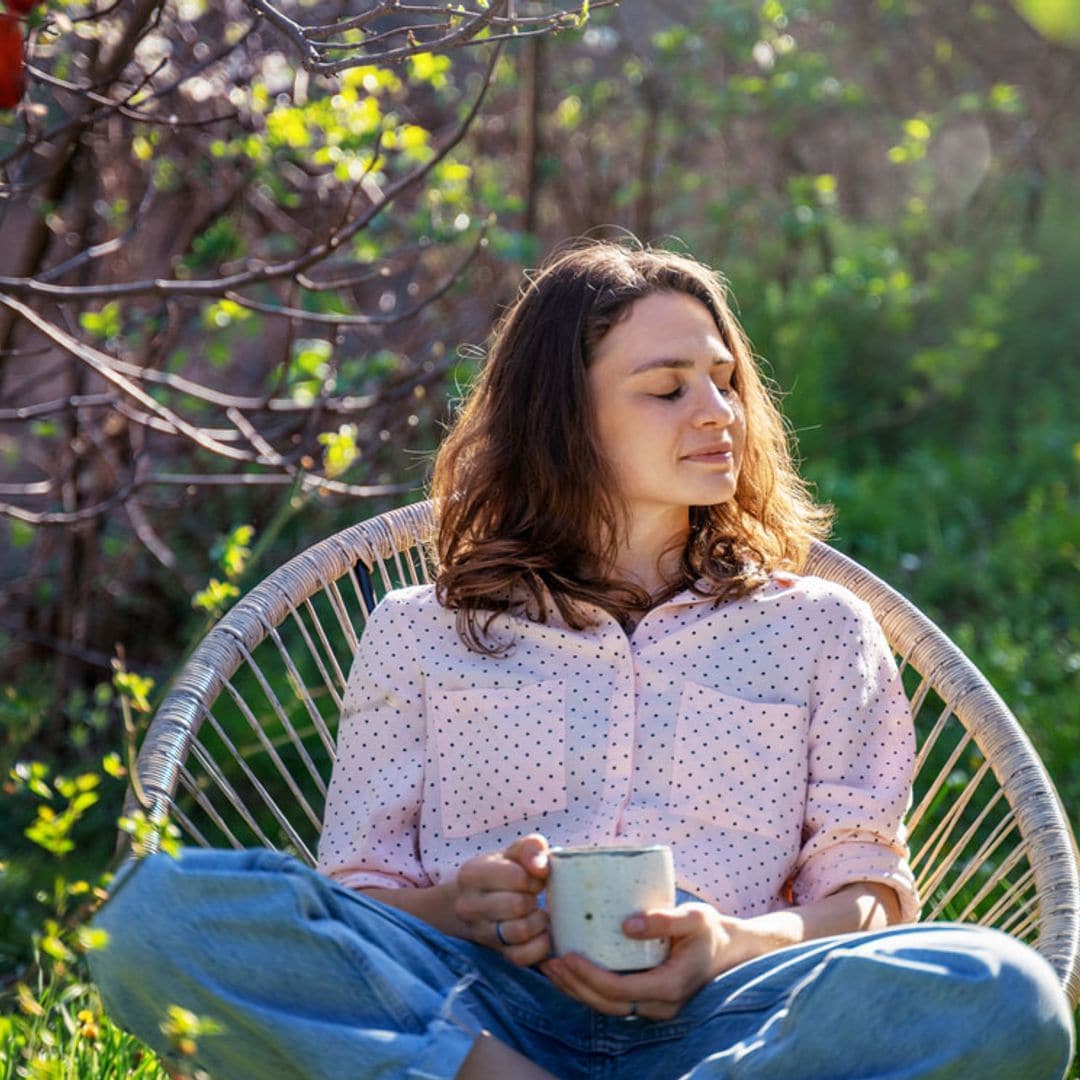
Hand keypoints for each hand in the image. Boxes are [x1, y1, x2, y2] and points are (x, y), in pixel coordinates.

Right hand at [454, 833, 550, 966]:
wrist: (481, 899)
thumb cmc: (505, 870)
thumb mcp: (515, 852)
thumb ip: (531, 848)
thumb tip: (541, 866)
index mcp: (471, 874)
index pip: (516, 877)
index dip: (535, 877)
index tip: (536, 878)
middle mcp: (468, 905)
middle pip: (517, 905)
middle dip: (535, 899)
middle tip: (536, 896)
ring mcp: (479, 932)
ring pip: (519, 932)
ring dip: (539, 922)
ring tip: (539, 912)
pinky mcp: (495, 954)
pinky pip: (522, 957)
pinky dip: (540, 945)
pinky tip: (541, 932)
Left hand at [541, 903, 761, 1019]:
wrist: (729, 950)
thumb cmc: (711, 930)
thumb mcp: (695, 918)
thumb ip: (664, 920)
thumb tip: (627, 924)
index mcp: (670, 987)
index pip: (621, 990)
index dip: (590, 976)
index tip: (567, 955)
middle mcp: (660, 1005)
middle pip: (607, 1004)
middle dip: (575, 985)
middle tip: (549, 960)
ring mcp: (653, 1006)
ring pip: (607, 1007)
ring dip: (576, 990)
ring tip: (551, 965)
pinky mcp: (647, 999)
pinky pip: (613, 1000)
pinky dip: (588, 987)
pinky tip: (571, 968)